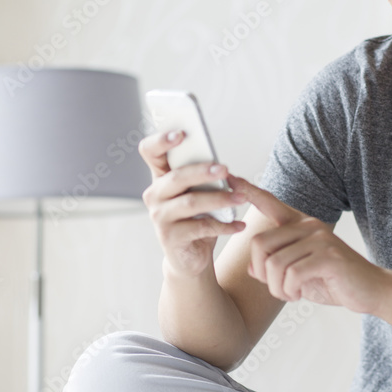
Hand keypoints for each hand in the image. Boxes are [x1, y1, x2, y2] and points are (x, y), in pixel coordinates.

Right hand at [138, 130, 246, 276]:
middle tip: (225, 169)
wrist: (191, 257)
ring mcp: (159, 217)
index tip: (181, 134)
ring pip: (190, 203)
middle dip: (202, 171)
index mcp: (160, 177)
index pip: (150, 152)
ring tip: (241, 198)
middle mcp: (154, 195)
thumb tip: (222, 168)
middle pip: (176, 177)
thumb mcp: (200, 194)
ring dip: (219, 199)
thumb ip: (203, 178)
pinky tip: (239, 225)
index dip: (161, 141)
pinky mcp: (170, 238)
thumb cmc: (197, 218)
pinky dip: (224, 225)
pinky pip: (201, 228)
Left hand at [227, 175, 385, 313]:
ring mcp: (319, 239)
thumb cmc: (334, 282)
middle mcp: (309, 225)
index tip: (230, 178)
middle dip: (261, 273)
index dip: (249, 191)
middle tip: (278, 289)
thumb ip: (276, 268)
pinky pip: (291, 274)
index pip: (270, 203)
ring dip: (277, 288)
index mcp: (301, 225)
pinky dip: (289, 291)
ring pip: (274, 263)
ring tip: (290, 294)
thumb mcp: (299, 276)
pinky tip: (299, 295)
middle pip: (260, 243)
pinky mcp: (328, 256)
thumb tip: (253, 268)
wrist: (371, 291)